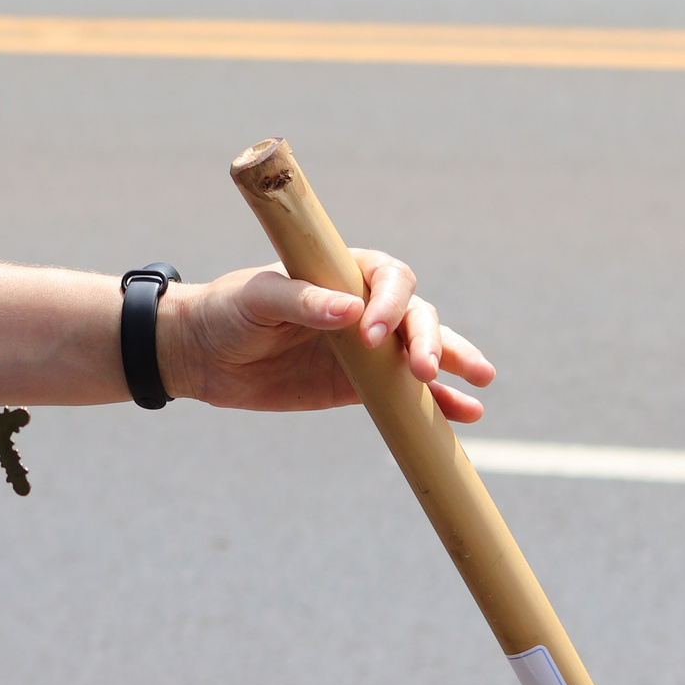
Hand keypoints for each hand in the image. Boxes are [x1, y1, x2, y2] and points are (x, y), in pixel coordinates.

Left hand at [155, 252, 493, 420]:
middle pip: (416, 314)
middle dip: (429, 338)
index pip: (388, 277)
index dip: (390, 302)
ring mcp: (367, 347)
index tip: (371, 333)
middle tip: (422, 369)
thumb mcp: (258, 299)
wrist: (204, 355)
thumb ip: (302, 300)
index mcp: (342, 271)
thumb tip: (348, 311)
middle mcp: (363, 305)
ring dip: (453, 361)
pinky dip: (441, 402)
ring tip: (480, 381)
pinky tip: (467, 413)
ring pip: (423, 350)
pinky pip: (409, 393)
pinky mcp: (361, 385)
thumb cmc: (228, 311)